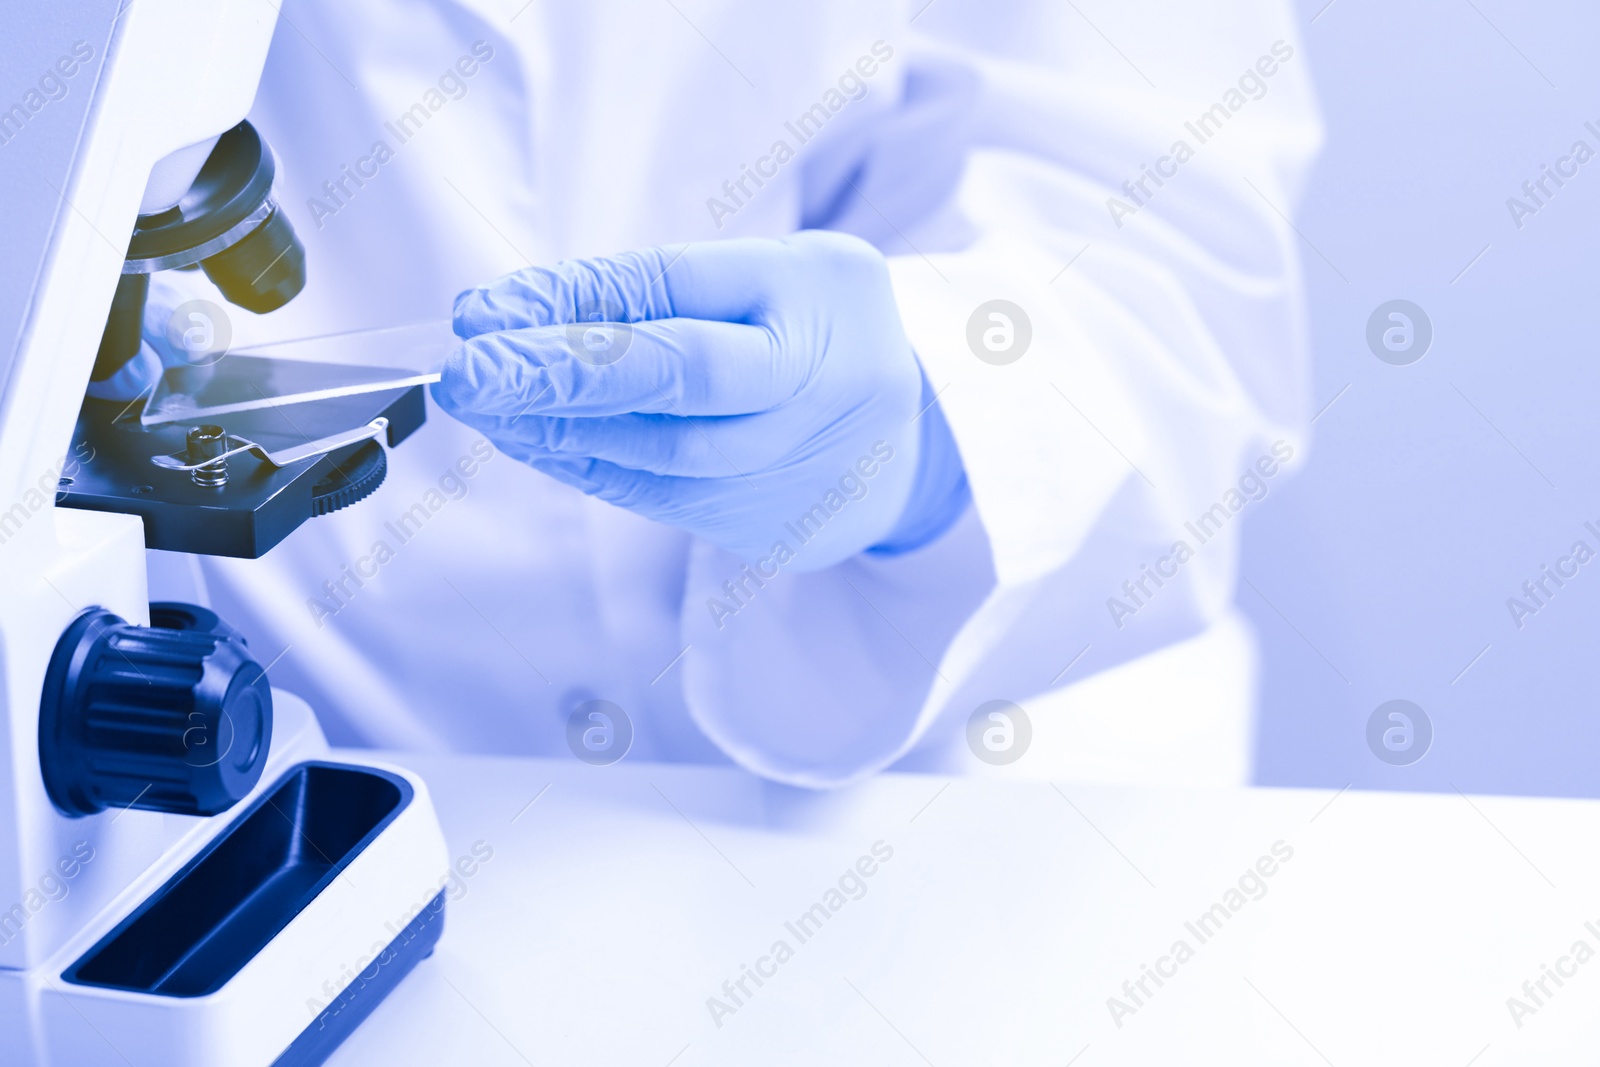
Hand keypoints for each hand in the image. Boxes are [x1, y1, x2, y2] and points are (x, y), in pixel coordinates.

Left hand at [434, 231, 968, 569]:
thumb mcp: (770, 277)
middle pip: (684, 376)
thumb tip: (522, 313)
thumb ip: (666, 290)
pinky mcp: (768, 524)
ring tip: (480, 403)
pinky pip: (657, 497)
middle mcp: (821, 378)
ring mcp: (799, 460)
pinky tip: (526, 439)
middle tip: (470, 369)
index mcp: (823, 290)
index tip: (487, 310)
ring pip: (660, 452)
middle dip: (563, 372)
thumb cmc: (818, 336)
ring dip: (554, 428)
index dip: (576, 302)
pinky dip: (584, 467)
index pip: (682, 290)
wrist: (906, 448)